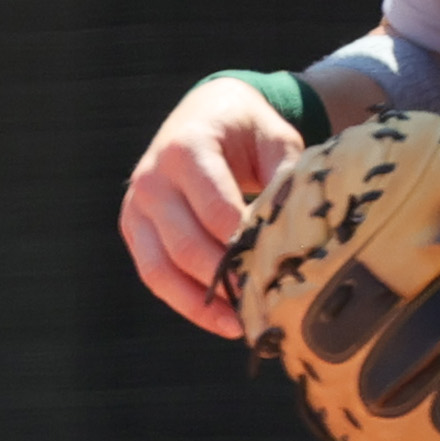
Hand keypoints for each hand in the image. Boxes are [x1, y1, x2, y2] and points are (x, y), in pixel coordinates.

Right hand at [120, 74, 303, 332]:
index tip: (282, 273)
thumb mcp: (277, 141)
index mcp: (185, 149)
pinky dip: (185, 301)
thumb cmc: (248, 132)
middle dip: (227, 279)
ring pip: (160, 268)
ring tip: (241, 326)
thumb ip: (289, 181)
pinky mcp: (134, 227)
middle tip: (268, 306)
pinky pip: (153, 273)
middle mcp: (151, 178)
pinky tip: (220, 319)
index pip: (216, 209)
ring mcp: (136, 205)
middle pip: (186, 244)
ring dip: (202, 303)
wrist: (205, 113)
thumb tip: (305, 233)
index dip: (248, 246)